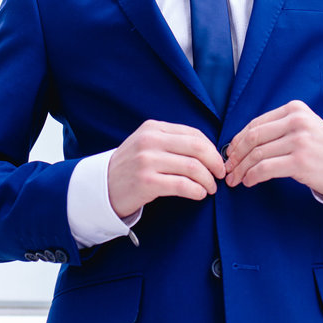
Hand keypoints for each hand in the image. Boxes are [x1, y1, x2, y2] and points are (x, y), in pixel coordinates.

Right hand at [107, 120, 225, 218]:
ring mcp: (147, 161)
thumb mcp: (147, 145)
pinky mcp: (146, 182)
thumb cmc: (131, 167)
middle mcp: (150, 141)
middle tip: (220, 175)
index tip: (218, 162)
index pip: (193, 134)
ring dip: (208, 180)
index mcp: (153, 128)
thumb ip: (172, 142)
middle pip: (197, 148)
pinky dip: (196, 190)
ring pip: (192, 167)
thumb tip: (208, 151)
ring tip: (210, 188)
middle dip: (215, 163)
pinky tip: (199, 194)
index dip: (212, 149)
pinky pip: (182, 185)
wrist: (101, 187)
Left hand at [224, 100, 322, 196]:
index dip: (238, 139)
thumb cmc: (321, 148)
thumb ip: (277, 128)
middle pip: (254, 138)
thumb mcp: (303, 127)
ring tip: (235, 178)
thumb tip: (239, 143)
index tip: (230, 152)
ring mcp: (300, 141)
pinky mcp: (300, 161)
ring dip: (241, 168)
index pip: (256, 123)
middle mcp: (297, 121)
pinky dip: (252, 176)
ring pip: (257, 154)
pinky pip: (266, 168)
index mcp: (295, 109)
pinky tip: (248, 182)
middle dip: (236, 155)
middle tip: (228, 168)